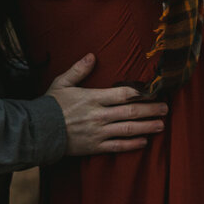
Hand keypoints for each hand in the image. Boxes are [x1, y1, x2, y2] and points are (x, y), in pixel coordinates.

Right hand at [45, 54, 167, 154]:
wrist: (38, 131)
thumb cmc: (50, 105)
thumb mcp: (61, 83)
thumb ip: (78, 70)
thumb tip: (92, 56)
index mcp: (93, 98)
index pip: (123, 93)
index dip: (141, 92)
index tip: (154, 91)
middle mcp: (99, 115)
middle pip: (131, 111)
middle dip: (150, 109)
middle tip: (165, 108)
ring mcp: (98, 132)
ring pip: (128, 129)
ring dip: (146, 127)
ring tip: (161, 125)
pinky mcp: (94, 147)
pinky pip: (117, 147)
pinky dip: (132, 145)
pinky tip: (143, 142)